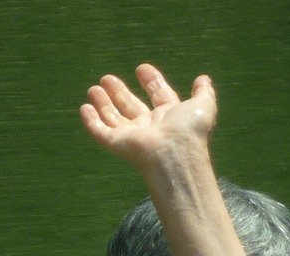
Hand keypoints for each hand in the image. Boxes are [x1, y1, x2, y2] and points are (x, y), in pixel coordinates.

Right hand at [80, 63, 216, 170]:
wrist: (174, 154)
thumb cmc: (189, 130)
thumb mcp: (203, 106)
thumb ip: (204, 92)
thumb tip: (203, 79)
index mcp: (171, 116)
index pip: (159, 96)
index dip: (152, 82)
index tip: (143, 68)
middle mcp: (150, 126)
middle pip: (132, 106)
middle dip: (120, 92)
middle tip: (108, 78)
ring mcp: (133, 136)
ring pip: (114, 118)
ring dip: (103, 104)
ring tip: (94, 88)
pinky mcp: (117, 143)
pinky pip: (100, 132)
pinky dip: (91, 120)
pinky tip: (85, 108)